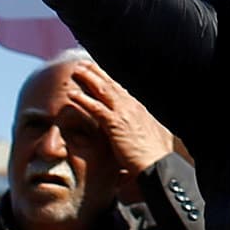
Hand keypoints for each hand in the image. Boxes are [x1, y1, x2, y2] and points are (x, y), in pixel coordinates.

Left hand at [55, 61, 173, 176]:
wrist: (157, 165)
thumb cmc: (155, 156)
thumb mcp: (155, 136)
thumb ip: (147, 129)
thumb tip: (147, 129)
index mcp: (140, 108)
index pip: (121, 89)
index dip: (109, 79)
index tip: (99, 72)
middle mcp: (132, 106)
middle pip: (111, 84)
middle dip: (97, 72)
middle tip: (84, 64)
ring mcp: (124, 113)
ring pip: (103, 90)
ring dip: (88, 78)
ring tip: (76, 70)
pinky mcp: (115, 124)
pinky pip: (95, 108)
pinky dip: (83, 100)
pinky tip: (72, 94)